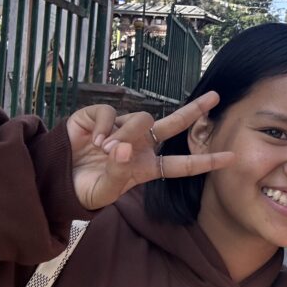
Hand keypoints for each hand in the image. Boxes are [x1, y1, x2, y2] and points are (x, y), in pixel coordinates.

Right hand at [66, 91, 233, 210]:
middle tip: (216, 97)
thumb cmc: (85, 188)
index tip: (232, 158)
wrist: (54, 179)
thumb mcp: (105, 189)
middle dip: (195, 110)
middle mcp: (139, 144)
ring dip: (127, 134)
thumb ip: (118, 172)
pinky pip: (110, 112)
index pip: (182, 165)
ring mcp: (120, 128)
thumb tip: (122, 148)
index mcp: (146, 167)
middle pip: (173, 125)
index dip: (205, 162)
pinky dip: (103, 126)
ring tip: (106, 151)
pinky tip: (92, 140)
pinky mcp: (98, 116)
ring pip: (140, 119)